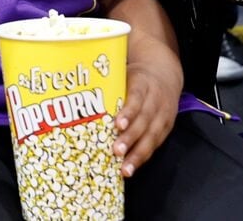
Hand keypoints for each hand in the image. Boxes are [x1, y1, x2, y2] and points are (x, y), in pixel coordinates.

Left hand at [113, 62, 180, 176]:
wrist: (164, 74)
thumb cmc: (134, 76)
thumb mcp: (124, 72)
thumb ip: (107, 80)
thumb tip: (75, 86)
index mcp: (143, 83)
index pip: (136, 97)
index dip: (128, 112)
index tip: (117, 125)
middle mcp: (156, 100)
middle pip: (144, 121)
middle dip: (130, 138)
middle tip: (116, 151)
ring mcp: (164, 116)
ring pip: (152, 136)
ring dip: (138, 154)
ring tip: (125, 169)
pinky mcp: (166, 128)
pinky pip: (155, 144)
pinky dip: (143, 157)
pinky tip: (131, 168)